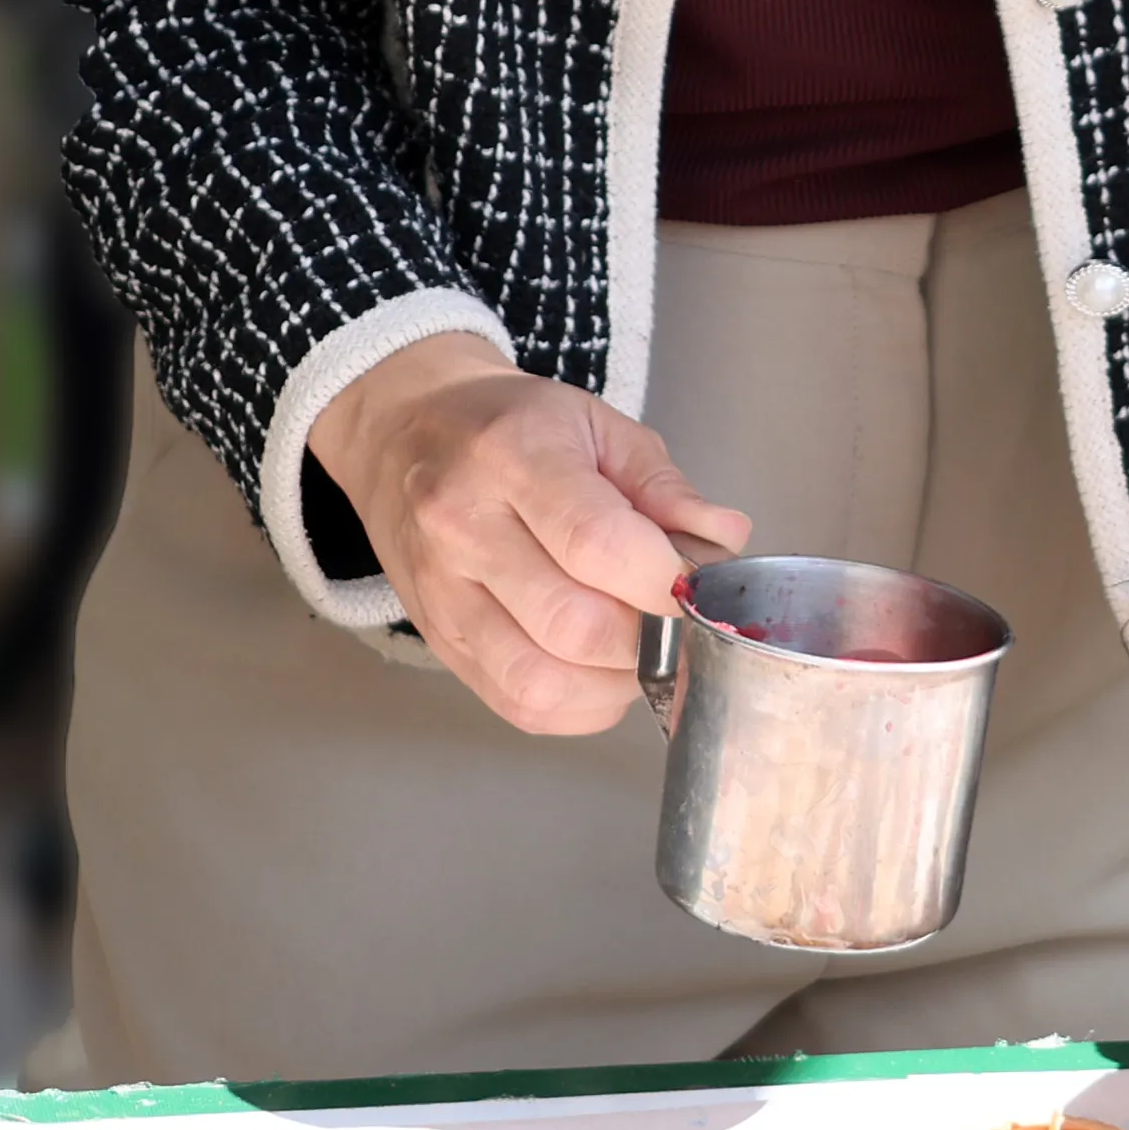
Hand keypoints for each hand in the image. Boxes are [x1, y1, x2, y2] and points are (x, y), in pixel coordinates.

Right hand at [301, 331, 744, 733]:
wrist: (404, 434)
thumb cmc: (510, 426)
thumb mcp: (595, 423)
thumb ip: (663, 486)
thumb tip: (724, 544)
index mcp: (510, 458)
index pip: (596, 543)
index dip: (666, 582)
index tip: (703, 588)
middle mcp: (464, 530)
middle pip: (573, 626)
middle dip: (650, 637)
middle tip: (677, 618)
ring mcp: (444, 596)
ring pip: (541, 682)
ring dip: (615, 683)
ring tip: (642, 647)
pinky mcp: (439, 643)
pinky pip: (519, 705)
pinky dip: (580, 706)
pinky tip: (602, 670)